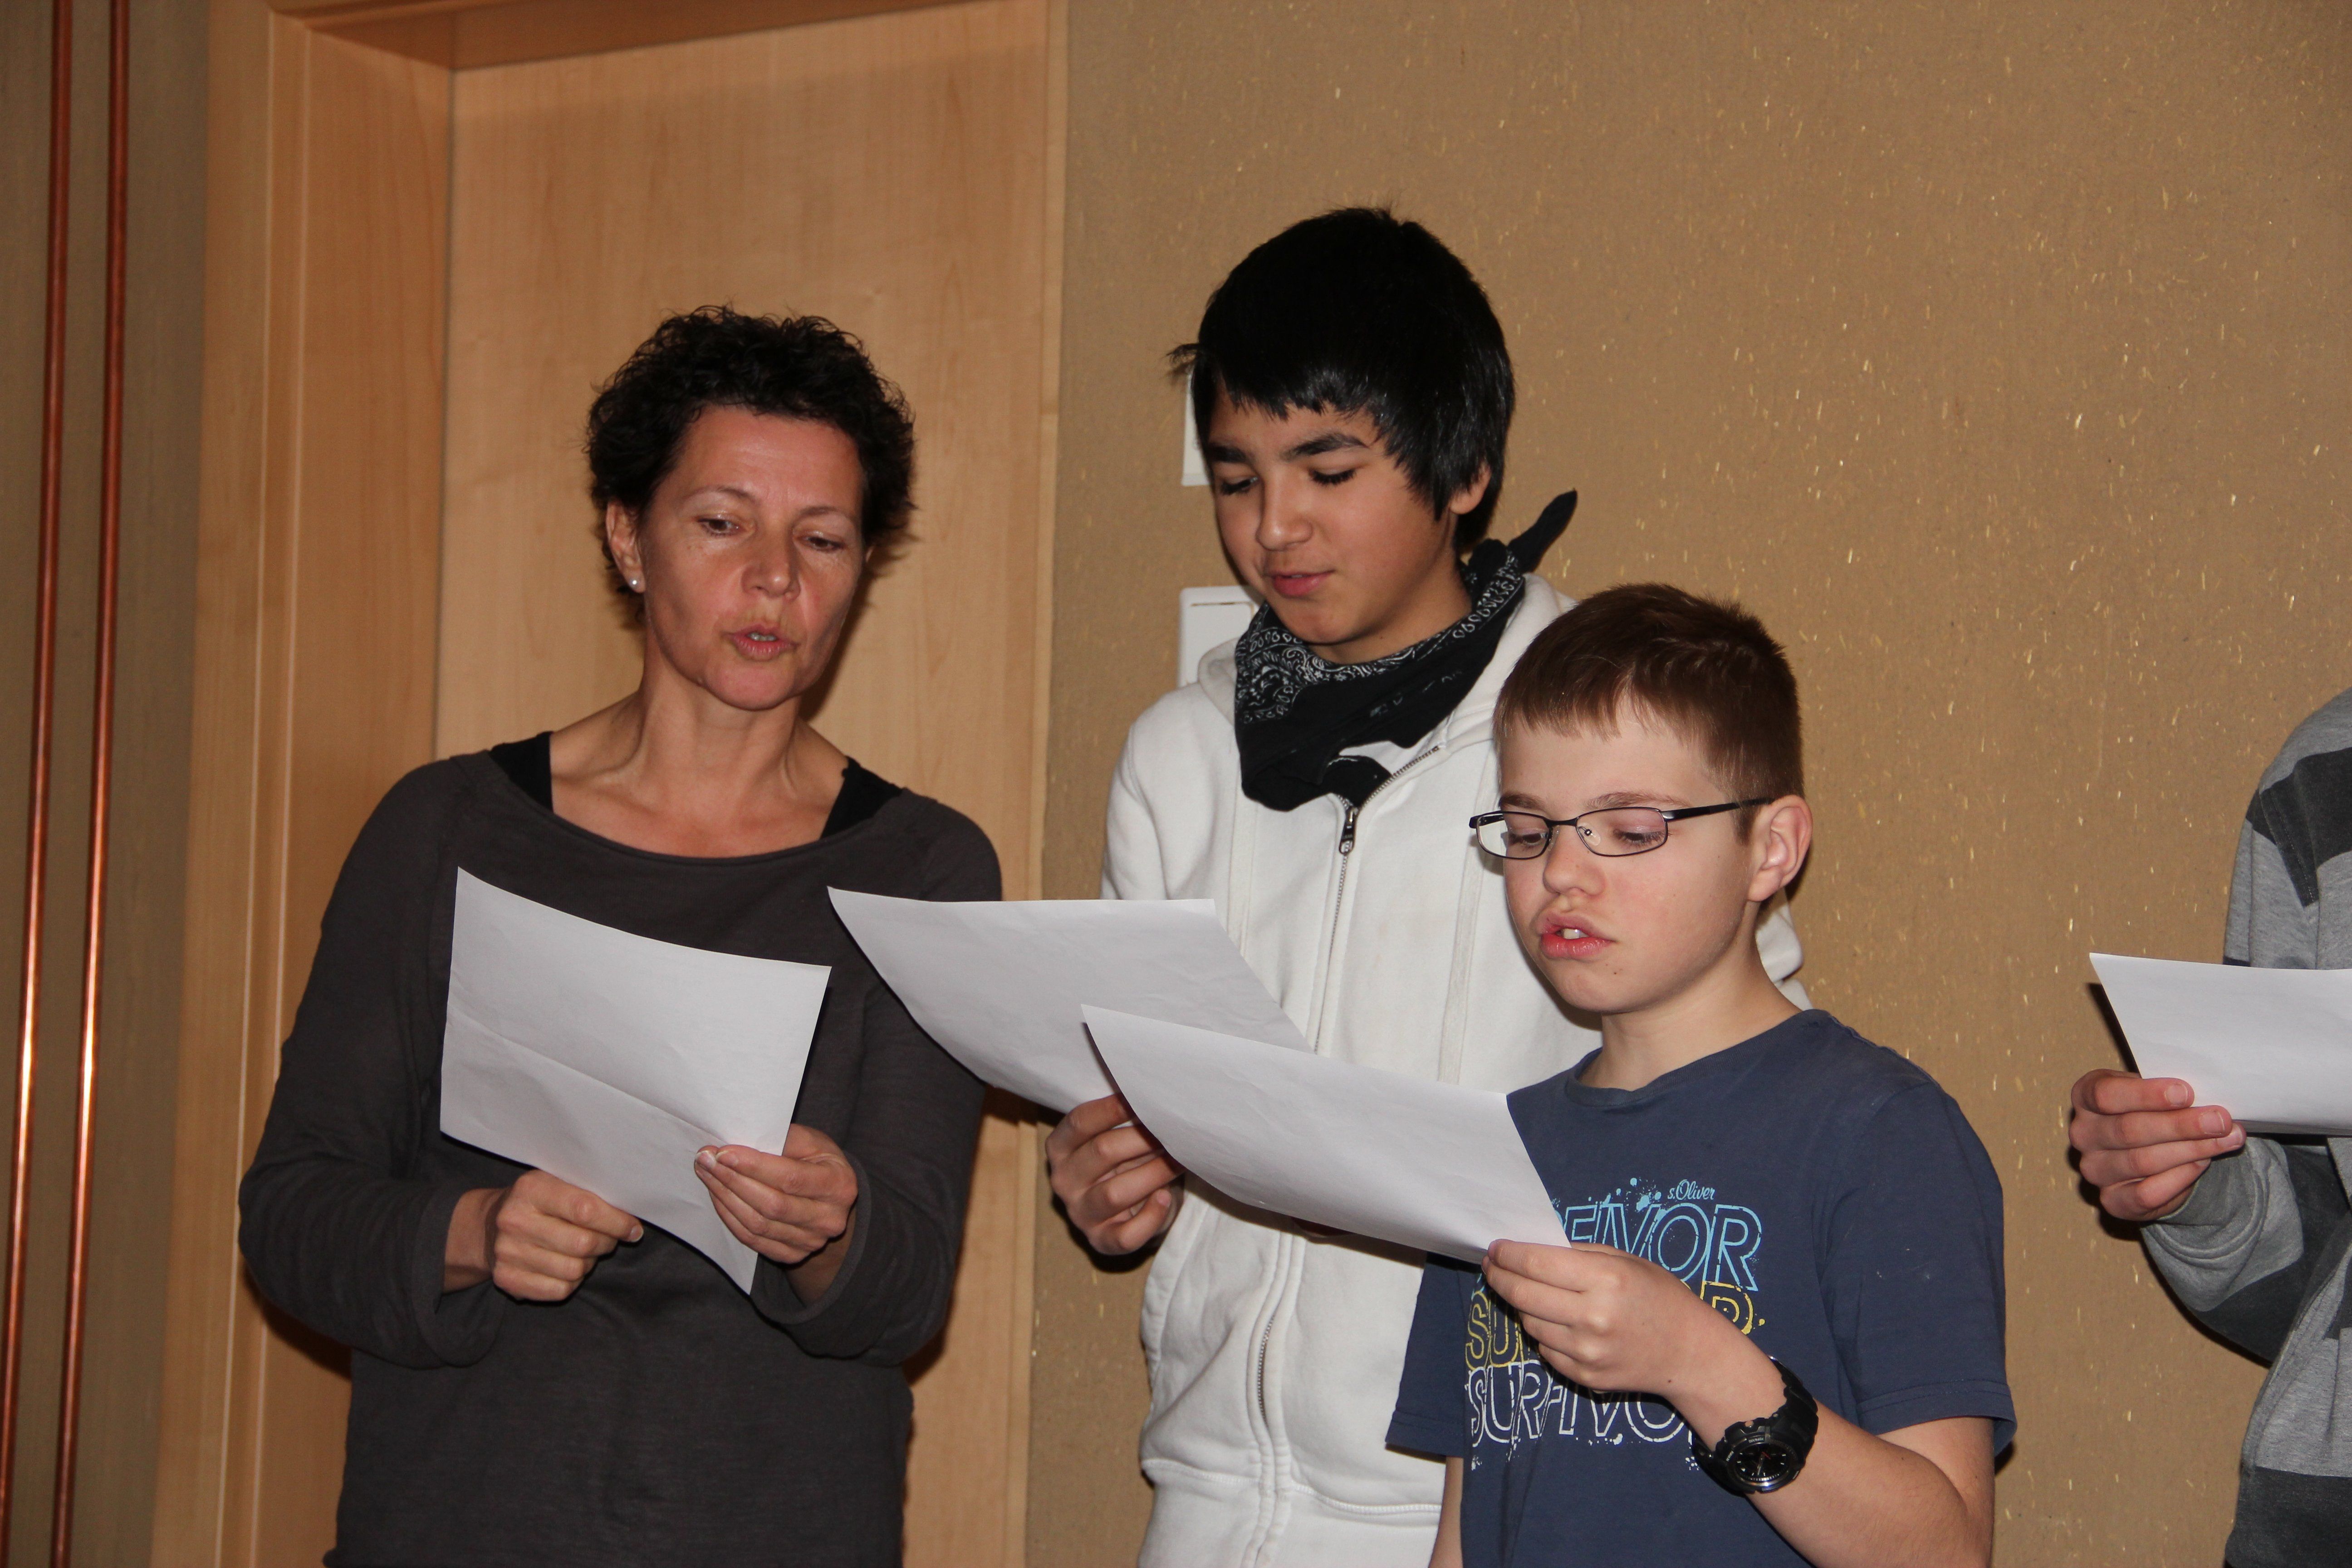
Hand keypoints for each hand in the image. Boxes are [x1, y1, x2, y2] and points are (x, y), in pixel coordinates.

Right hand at [445, 1170, 641, 1301]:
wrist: (489, 1225)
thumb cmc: (539, 1202)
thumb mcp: (559, 1183)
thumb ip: (591, 1194)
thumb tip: (631, 1221)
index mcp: (531, 1189)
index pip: (585, 1209)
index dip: (616, 1222)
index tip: (633, 1228)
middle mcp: (515, 1220)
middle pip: (583, 1244)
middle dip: (606, 1243)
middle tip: (608, 1238)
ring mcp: (507, 1252)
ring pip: (574, 1271)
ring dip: (589, 1263)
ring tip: (584, 1251)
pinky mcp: (506, 1279)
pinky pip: (559, 1290)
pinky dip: (572, 1282)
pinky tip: (566, 1266)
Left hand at [695, 1123, 858, 1269]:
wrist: (832, 1199)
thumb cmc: (819, 1162)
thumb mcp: (812, 1142)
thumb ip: (783, 1140)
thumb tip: (740, 1140)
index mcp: (839, 1185)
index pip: (790, 1178)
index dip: (754, 1166)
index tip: (723, 1152)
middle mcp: (829, 1219)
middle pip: (772, 1205)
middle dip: (733, 1180)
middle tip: (706, 1160)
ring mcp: (811, 1241)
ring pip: (758, 1224)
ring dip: (725, 1197)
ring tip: (707, 1174)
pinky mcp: (792, 1255)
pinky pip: (752, 1239)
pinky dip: (730, 1217)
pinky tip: (717, 1195)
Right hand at [1046, 1094, 1182, 1254]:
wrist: (1133, 1207)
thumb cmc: (1127, 1161)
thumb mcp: (1115, 1137)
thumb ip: (1124, 1120)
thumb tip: (1153, 1099)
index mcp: (1060, 1148)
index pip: (1079, 1122)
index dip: (1111, 1108)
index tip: (1141, 1098)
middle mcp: (1064, 1181)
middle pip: (1102, 1152)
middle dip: (1142, 1138)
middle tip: (1172, 1129)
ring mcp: (1081, 1214)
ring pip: (1115, 1193)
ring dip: (1153, 1173)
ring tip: (1179, 1160)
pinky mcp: (1101, 1241)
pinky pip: (1125, 1235)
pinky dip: (1150, 1217)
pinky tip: (1165, 1198)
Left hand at [1481, 1240, 1773, 1436]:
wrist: (1690, 1352)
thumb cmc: (1659, 1297)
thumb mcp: (1626, 1260)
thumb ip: (1579, 1254)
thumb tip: (1530, 1250)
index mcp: (1605, 1279)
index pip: (1536, 1263)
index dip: (1508, 1254)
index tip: (1495, 1249)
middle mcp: (1593, 1317)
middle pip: (1523, 1294)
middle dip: (1499, 1277)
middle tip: (1492, 1266)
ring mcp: (1587, 1351)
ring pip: (1529, 1322)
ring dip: (1520, 1304)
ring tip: (1527, 1291)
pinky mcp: (1585, 1376)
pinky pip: (1545, 1349)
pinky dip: (1542, 1332)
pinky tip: (1554, 1320)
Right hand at [2070, 1068, 2243, 1221]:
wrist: (2152, 1152)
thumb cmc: (2153, 1111)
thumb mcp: (2155, 1092)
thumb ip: (2170, 1092)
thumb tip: (2209, 1095)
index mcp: (2086, 1096)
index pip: (2105, 1094)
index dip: (2145, 1094)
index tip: (2186, 1093)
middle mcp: (2083, 1134)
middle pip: (2128, 1130)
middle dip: (2180, 1125)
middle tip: (2219, 1120)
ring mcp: (2094, 1169)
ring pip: (2142, 1162)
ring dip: (2190, 1150)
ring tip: (2226, 1139)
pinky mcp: (2112, 1200)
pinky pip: (2147, 1193)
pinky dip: (2180, 1178)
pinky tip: (2203, 1163)